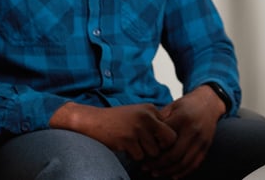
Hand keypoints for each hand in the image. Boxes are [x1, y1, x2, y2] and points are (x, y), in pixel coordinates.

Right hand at [49, 101, 176, 160]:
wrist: (93, 120)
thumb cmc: (117, 120)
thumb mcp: (138, 114)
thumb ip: (154, 123)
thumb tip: (172, 141)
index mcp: (151, 109)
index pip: (171, 129)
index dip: (165, 140)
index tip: (157, 143)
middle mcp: (147, 116)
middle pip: (168, 140)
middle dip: (161, 148)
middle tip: (149, 149)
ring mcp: (137, 128)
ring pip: (153, 151)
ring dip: (144, 153)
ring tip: (133, 146)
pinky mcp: (128, 139)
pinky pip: (139, 156)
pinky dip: (133, 156)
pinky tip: (125, 147)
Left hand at [142, 85, 223, 178]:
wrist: (209, 101)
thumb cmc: (187, 104)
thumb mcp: (172, 106)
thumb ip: (160, 121)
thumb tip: (146, 136)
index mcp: (182, 118)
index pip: (164, 139)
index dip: (152, 148)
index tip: (143, 153)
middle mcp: (193, 130)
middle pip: (174, 155)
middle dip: (158, 164)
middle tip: (146, 167)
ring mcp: (201, 139)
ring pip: (184, 163)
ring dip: (168, 171)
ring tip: (156, 173)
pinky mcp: (206, 146)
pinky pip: (195, 164)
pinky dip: (183, 172)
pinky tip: (173, 176)